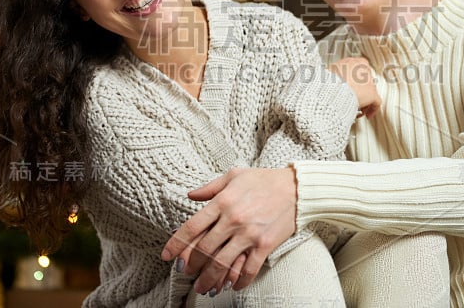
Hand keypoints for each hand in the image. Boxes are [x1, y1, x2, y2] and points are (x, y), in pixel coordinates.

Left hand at [161, 167, 297, 293]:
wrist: (296, 187)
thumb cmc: (264, 179)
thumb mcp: (234, 175)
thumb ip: (210, 187)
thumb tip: (190, 195)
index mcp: (223, 201)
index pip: (192, 227)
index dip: (176, 244)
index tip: (167, 256)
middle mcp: (233, 219)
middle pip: (204, 249)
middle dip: (191, 266)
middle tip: (186, 273)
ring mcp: (249, 234)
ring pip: (222, 263)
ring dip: (209, 279)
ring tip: (203, 287)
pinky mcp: (265, 245)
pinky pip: (248, 269)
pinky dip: (239, 281)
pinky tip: (232, 286)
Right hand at [328, 57, 380, 117]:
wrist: (331, 88)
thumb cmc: (328, 80)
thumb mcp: (330, 72)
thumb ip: (334, 75)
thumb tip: (330, 79)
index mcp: (355, 63)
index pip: (359, 71)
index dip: (355, 81)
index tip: (351, 87)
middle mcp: (364, 70)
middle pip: (365, 82)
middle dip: (360, 92)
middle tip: (354, 98)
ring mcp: (369, 82)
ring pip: (370, 93)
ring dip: (365, 101)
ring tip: (357, 109)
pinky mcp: (372, 93)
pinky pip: (376, 103)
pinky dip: (372, 109)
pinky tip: (367, 114)